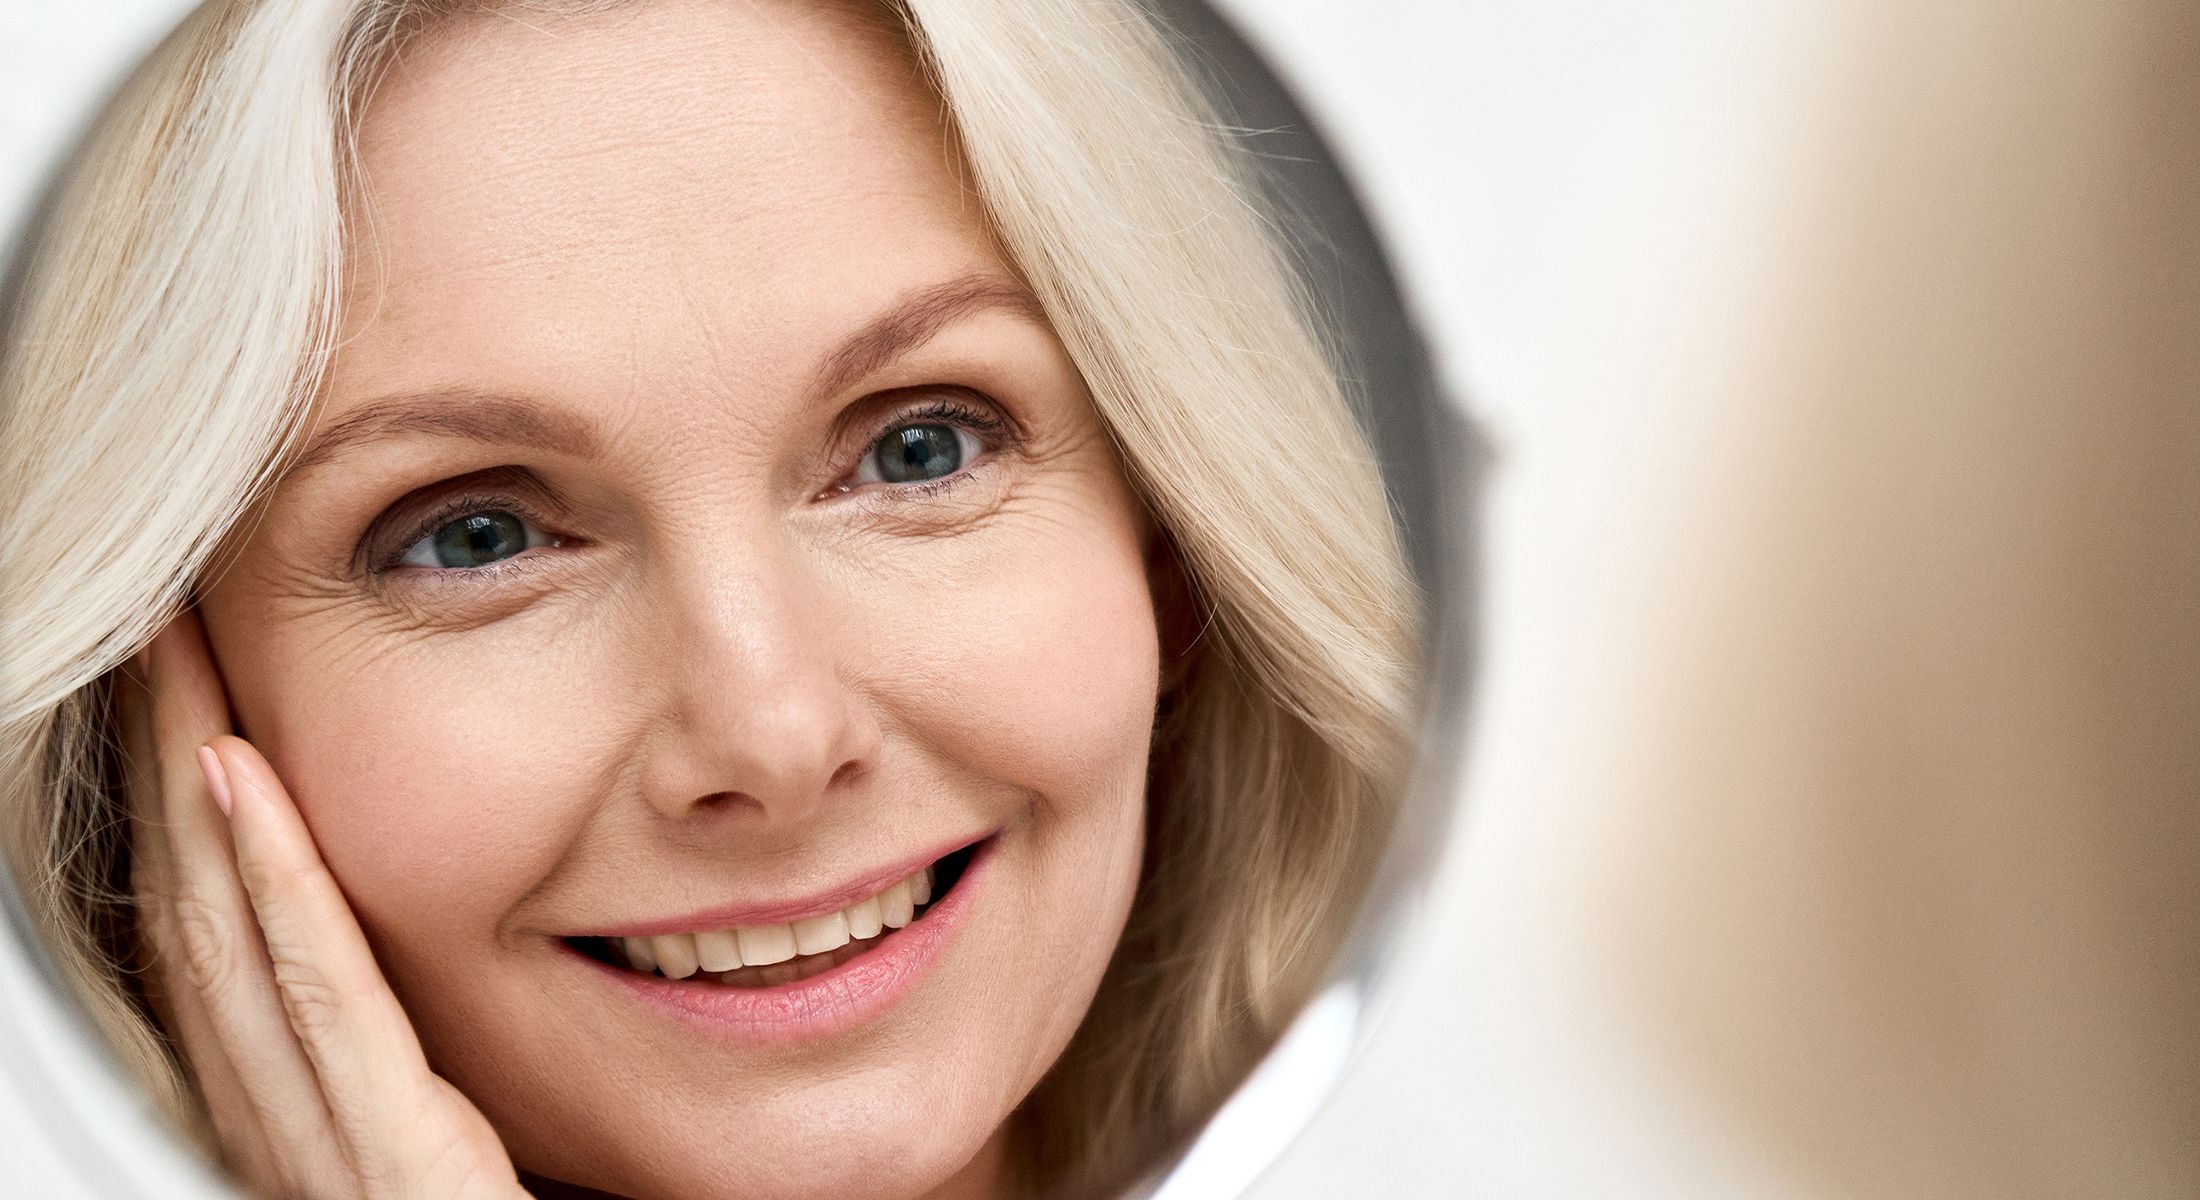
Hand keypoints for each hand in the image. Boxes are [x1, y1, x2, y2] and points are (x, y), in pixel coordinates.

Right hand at [117, 608, 526, 1199]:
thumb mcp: (468, 1146)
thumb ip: (434, 1072)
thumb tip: (443, 972)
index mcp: (318, 1117)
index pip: (240, 938)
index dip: (201, 815)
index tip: (196, 697)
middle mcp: (295, 1125)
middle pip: (208, 918)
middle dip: (170, 772)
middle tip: (154, 641)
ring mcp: (328, 1148)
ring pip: (235, 938)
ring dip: (195, 789)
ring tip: (172, 669)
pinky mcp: (391, 1167)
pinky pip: (321, 1003)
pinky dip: (275, 883)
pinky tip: (243, 785)